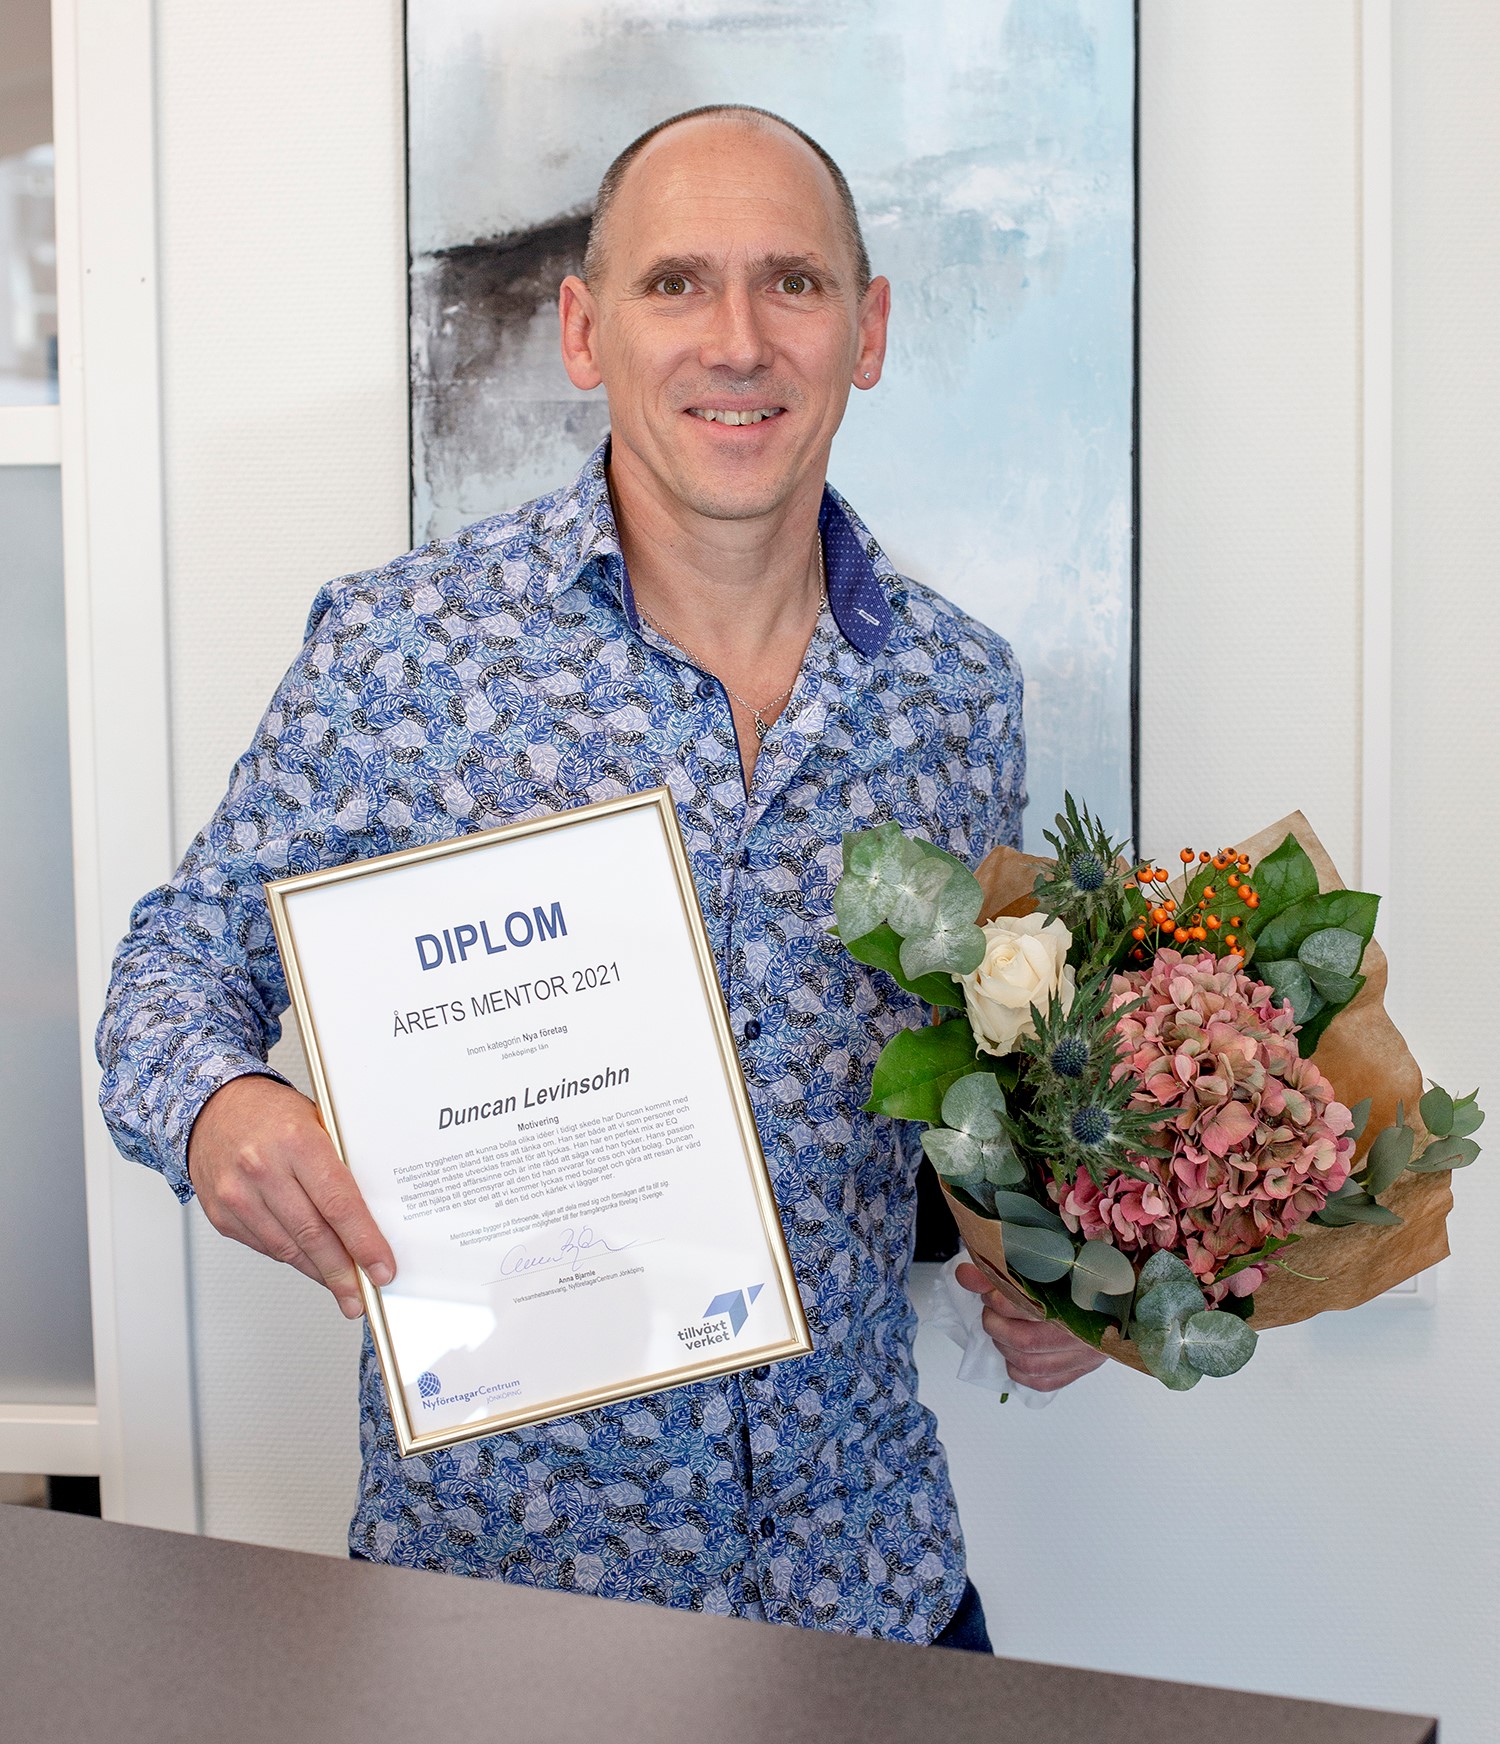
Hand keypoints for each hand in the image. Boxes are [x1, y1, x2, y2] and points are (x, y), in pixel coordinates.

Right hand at [187, 1075, 395, 1317]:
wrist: (211, 1109)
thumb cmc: (270, 1113)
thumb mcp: (316, 1123)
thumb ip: (339, 1165)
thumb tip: (371, 1215)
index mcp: (296, 1142)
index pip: (339, 1204)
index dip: (364, 1243)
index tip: (382, 1268)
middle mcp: (262, 1169)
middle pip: (313, 1235)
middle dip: (343, 1273)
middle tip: (362, 1297)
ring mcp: (237, 1195)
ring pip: (288, 1249)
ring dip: (319, 1273)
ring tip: (342, 1289)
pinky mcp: (222, 1216)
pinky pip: (266, 1247)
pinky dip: (292, 1258)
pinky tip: (310, 1263)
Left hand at [953, 1260, 1106, 1391]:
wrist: (1122, 1288)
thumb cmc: (1082, 1270)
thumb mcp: (1047, 1262)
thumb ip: (1001, 1268)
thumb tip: (963, 1275)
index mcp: (1083, 1295)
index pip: (1030, 1305)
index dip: (1000, 1299)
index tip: (988, 1289)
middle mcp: (1086, 1331)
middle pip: (1026, 1340)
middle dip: (996, 1324)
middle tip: (990, 1308)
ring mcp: (1086, 1354)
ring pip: (1032, 1364)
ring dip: (1004, 1347)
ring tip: (999, 1328)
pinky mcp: (1083, 1368)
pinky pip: (1045, 1382)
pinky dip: (1020, 1371)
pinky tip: (1013, 1356)